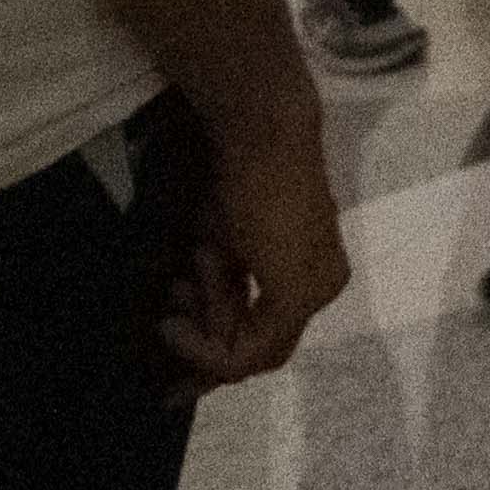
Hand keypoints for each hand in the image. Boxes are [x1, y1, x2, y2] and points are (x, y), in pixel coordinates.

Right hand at [157, 102, 352, 388]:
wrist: (262, 136)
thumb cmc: (241, 178)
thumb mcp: (226, 248)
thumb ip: (224, 295)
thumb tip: (204, 331)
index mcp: (315, 271)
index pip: (271, 334)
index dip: (219, 353)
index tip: (172, 345)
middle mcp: (325, 286)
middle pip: (263, 350)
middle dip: (208, 352)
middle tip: (165, 331)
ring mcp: (315, 292)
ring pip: (253, 350)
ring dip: (206, 328)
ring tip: (183, 282)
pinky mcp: (296, 295)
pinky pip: (252, 348)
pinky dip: (210, 341)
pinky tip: (179, 313)